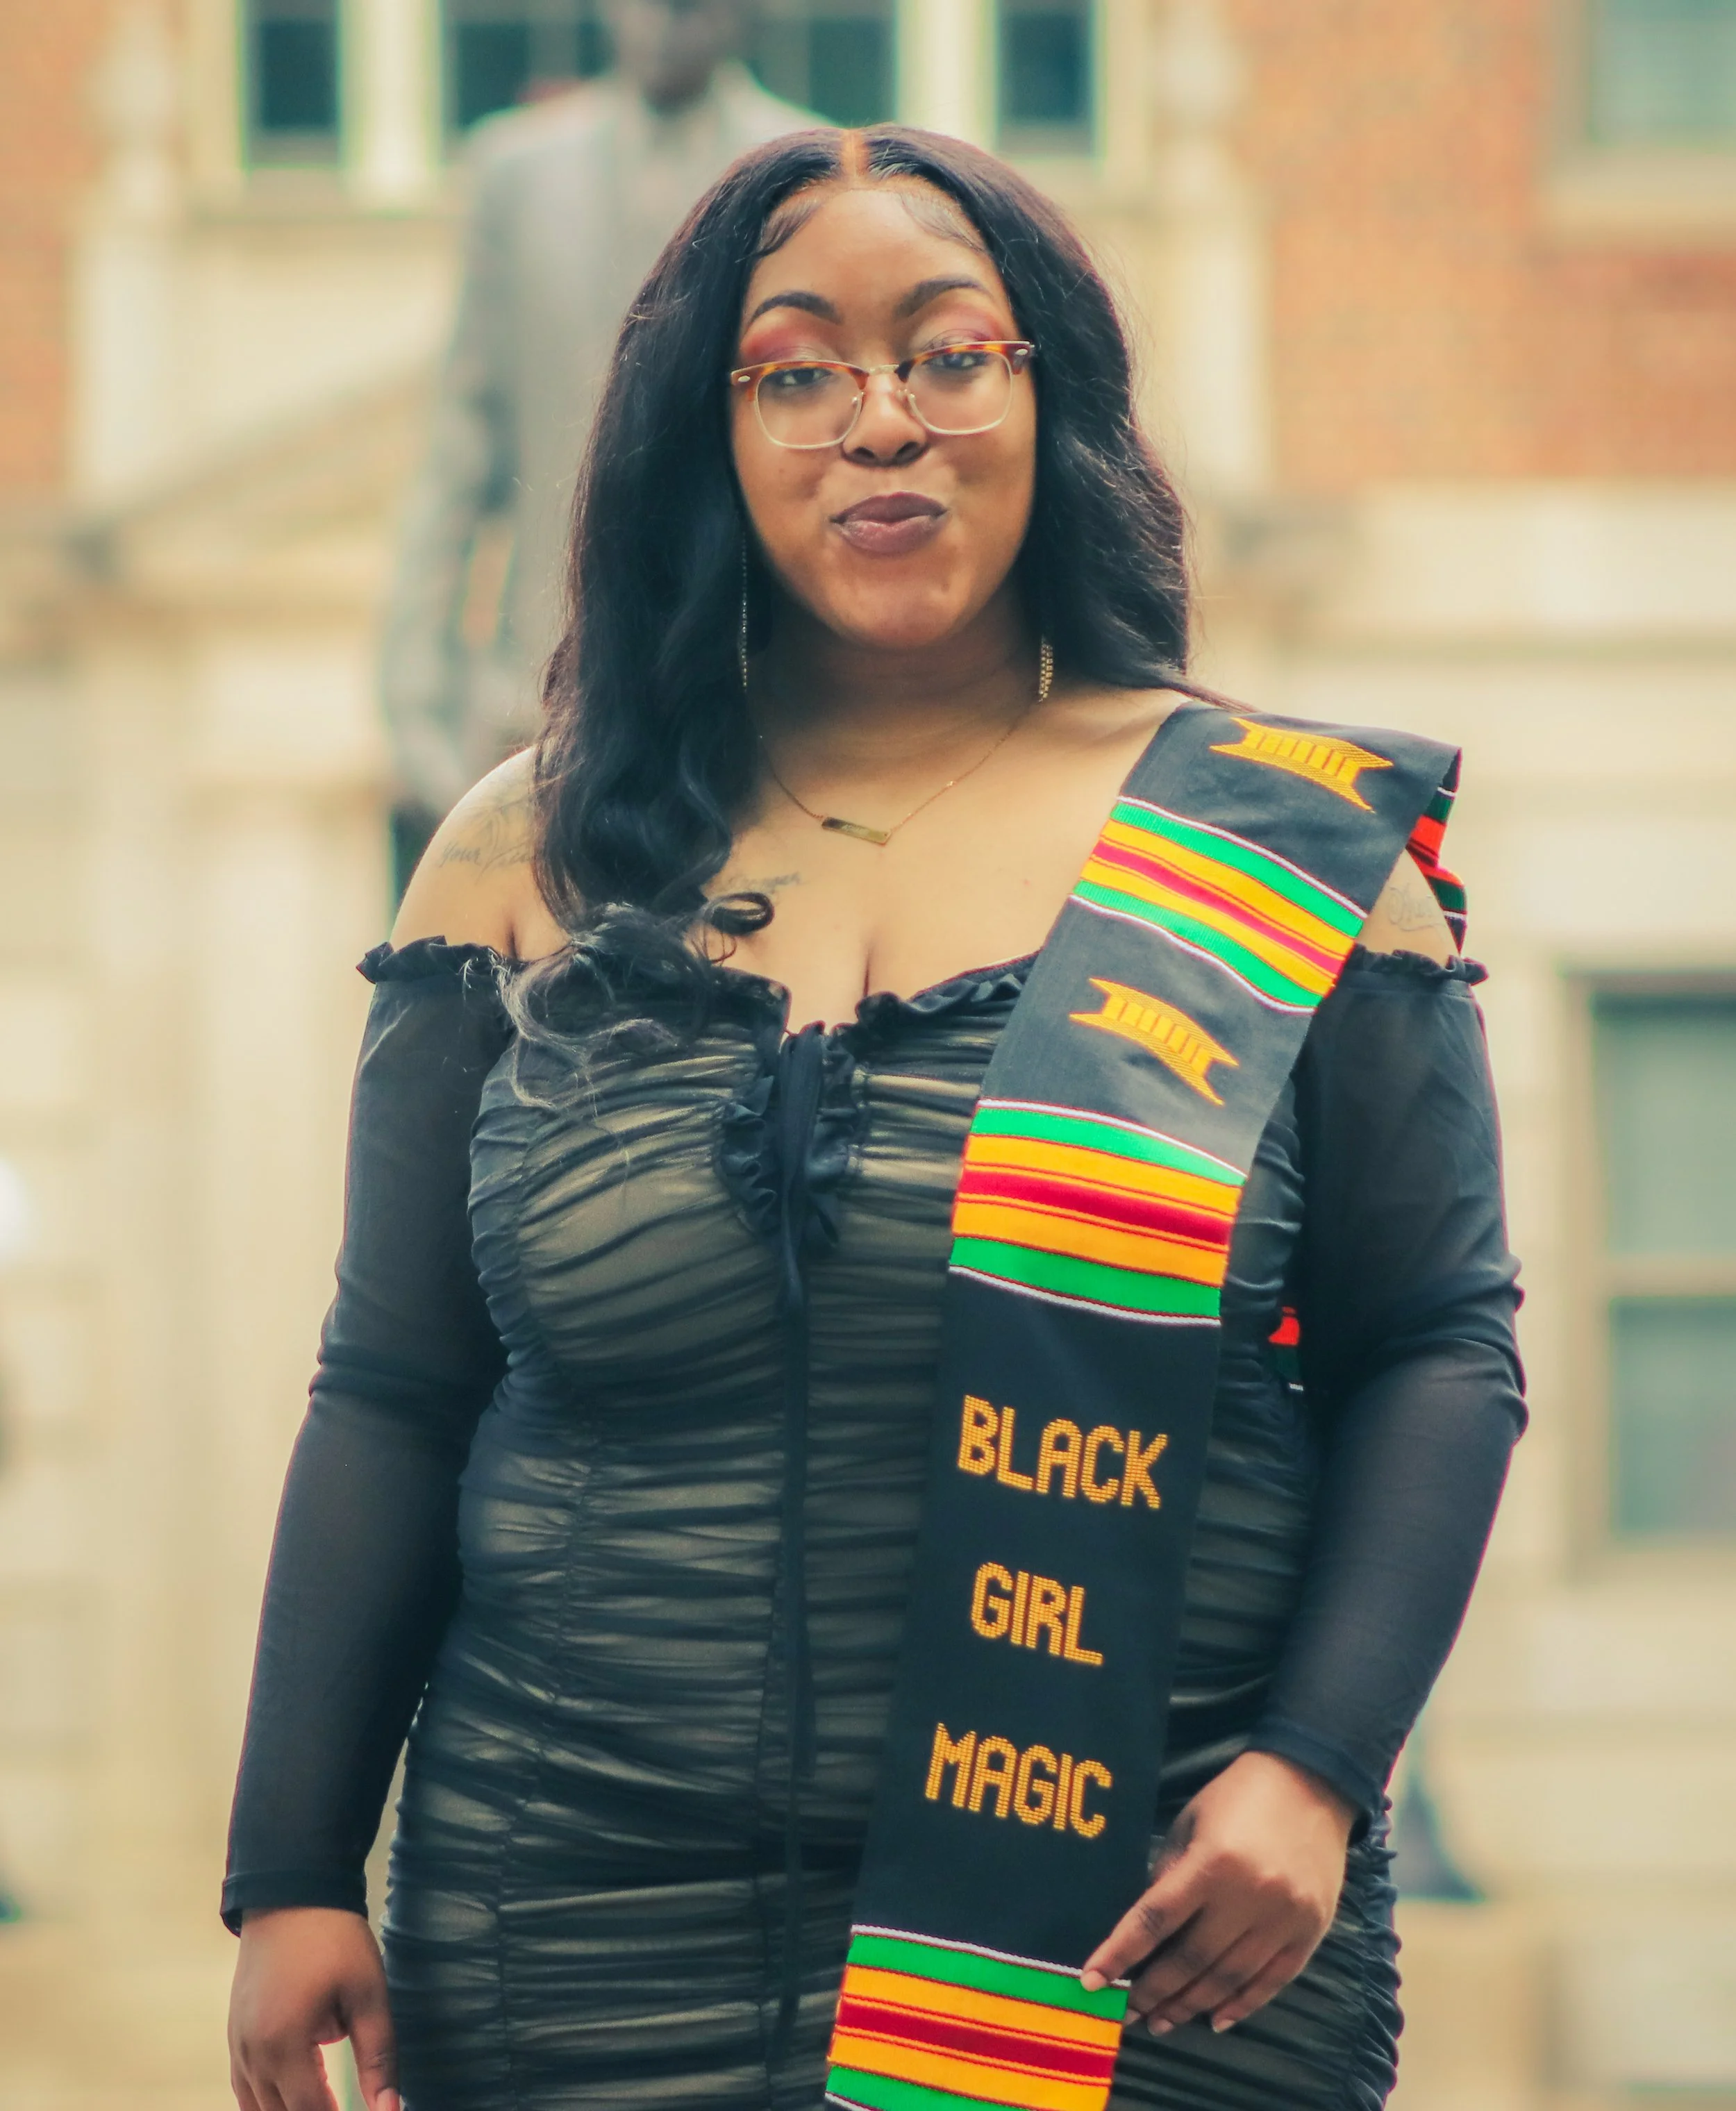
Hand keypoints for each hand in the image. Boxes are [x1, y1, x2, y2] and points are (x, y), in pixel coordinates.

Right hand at [229, 1907, 398, 2110]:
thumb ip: (378, 2057)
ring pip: (257, 2106)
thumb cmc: (334, 1940)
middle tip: (344, 2102)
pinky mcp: (233, 2033)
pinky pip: (244, 2086)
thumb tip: (390, 2110)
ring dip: (290, 2109)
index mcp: (283, 2044)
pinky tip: (293, 2096)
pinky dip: (268, 2099)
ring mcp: (236, 2044)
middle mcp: (251, 2053)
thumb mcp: (368, 1993)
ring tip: (326, 2098)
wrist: (290, 1894)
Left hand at [1080, 1751, 1354, 2035]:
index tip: (1092, 1982)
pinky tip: (1216, 2019)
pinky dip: (1242, 2005)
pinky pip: (1272, 1981)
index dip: (1120, 1954)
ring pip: (1229, 1979)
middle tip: (1127, 2014)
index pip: (1155, 1920)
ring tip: (1162, 2021)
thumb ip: (1169, 1874)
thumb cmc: (1239, 1797)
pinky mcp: (1311, 1931)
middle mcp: (1249, 1897)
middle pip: (1191, 1960)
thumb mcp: (1191, 1822)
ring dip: (1192, 2005)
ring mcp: (1284, 1919)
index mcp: (1212, 1863)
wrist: (1312, 1783)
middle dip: (1154, 1992)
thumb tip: (1147, 1929)